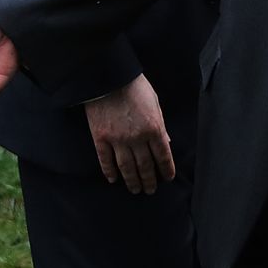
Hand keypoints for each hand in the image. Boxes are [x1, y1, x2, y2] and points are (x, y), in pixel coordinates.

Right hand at [84, 74, 176, 193]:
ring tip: (136, 190)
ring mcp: (117, 140)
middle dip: (150, 180)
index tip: (167, 178)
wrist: (108, 77)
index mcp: (154, 127)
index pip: (163, 155)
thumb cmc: (134, 86)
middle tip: (150, 190)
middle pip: (145, 165)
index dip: (166, 169)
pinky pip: (106, 160)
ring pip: (127, 167)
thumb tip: (166, 142)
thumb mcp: (154, 102)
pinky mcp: (100, 138)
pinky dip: (110, 172)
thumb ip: (160, 124)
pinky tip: (114, 180)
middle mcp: (137, 138)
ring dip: (132, 181)